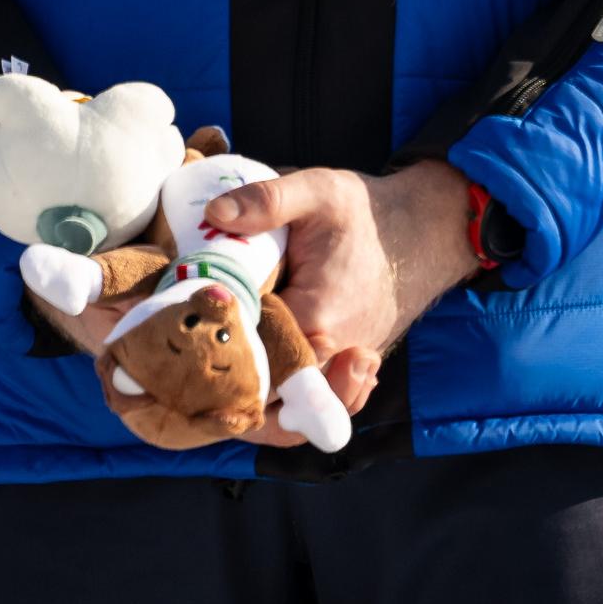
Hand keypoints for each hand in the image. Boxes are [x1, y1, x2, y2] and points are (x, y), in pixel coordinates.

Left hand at [203, 160, 479, 418]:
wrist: (423, 233)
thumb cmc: (366, 214)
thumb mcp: (316, 191)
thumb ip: (266, 202)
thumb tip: (214, 214)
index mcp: (314, 321)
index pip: (246, 360)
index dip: (206, 350)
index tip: (179, 329)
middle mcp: (328, 357)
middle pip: (261, 400)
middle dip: (220, 384)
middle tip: (183, 361)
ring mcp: (338, 370)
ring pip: (284, 412)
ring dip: (246, 398)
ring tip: (219, 364)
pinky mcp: (341, 370)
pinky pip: (306, 404)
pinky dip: (277, 400)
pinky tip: (253, 369)